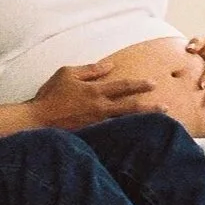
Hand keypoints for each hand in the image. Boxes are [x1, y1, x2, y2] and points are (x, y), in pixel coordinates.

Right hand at [32, 61, 157, 128]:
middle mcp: (100, 109)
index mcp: (95, 91)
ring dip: (142, 123)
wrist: (38, 121)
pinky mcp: (92, 136)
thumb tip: (109, 66)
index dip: (139, 85)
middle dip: (150, 107)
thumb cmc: (51, 95)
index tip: (154, 84)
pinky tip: (136, 138)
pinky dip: (126, 136)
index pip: (122, 87)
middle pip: (130, 108)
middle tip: (166, 107)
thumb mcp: (67, 74)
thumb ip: (90, 70)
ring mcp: (97, 124)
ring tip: (158, 124)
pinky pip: (113, 135)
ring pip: (125, 123)